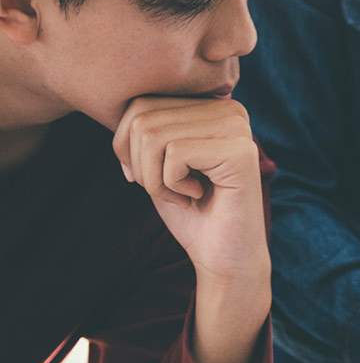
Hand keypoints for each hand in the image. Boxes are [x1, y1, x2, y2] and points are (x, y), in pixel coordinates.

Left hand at [113, 97, 270, 362]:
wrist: (224, 259)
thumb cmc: (192, 213)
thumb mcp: (157, 163)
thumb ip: (143, 128)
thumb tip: (115, 104)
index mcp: (213, 106)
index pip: (141, 103)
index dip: (127, 146)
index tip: (151, 178)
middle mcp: (230, 109)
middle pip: (143, 117)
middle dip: (139, 164)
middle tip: (167, 190)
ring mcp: (238, 129)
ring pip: (153, 135)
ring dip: (154, 177)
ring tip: (183, 193)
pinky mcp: (240, 153)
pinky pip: (173, 154)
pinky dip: (169, 184)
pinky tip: (197, 196)